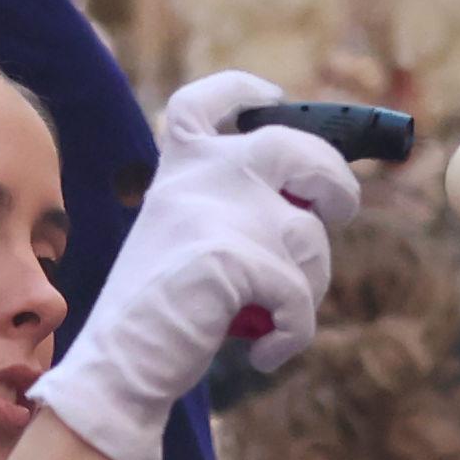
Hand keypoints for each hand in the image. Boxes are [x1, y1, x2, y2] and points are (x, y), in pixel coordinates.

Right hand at [28, 71, 360, 459]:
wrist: (119, 366)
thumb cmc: (160, 313)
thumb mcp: (187, 237)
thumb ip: (233, 206)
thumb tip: (316, 197)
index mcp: (179, 167)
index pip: (207, 101)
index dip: (244, 92)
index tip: (273, 97)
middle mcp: (200, 176)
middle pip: (295, 147)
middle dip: (335, 179)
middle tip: (340, 209)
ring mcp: (218, 211)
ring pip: (310, 238)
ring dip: (308, 285)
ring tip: (274, 317)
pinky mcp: (234, 257)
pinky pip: (299, 295)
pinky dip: (293, 332)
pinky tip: (264, 353)